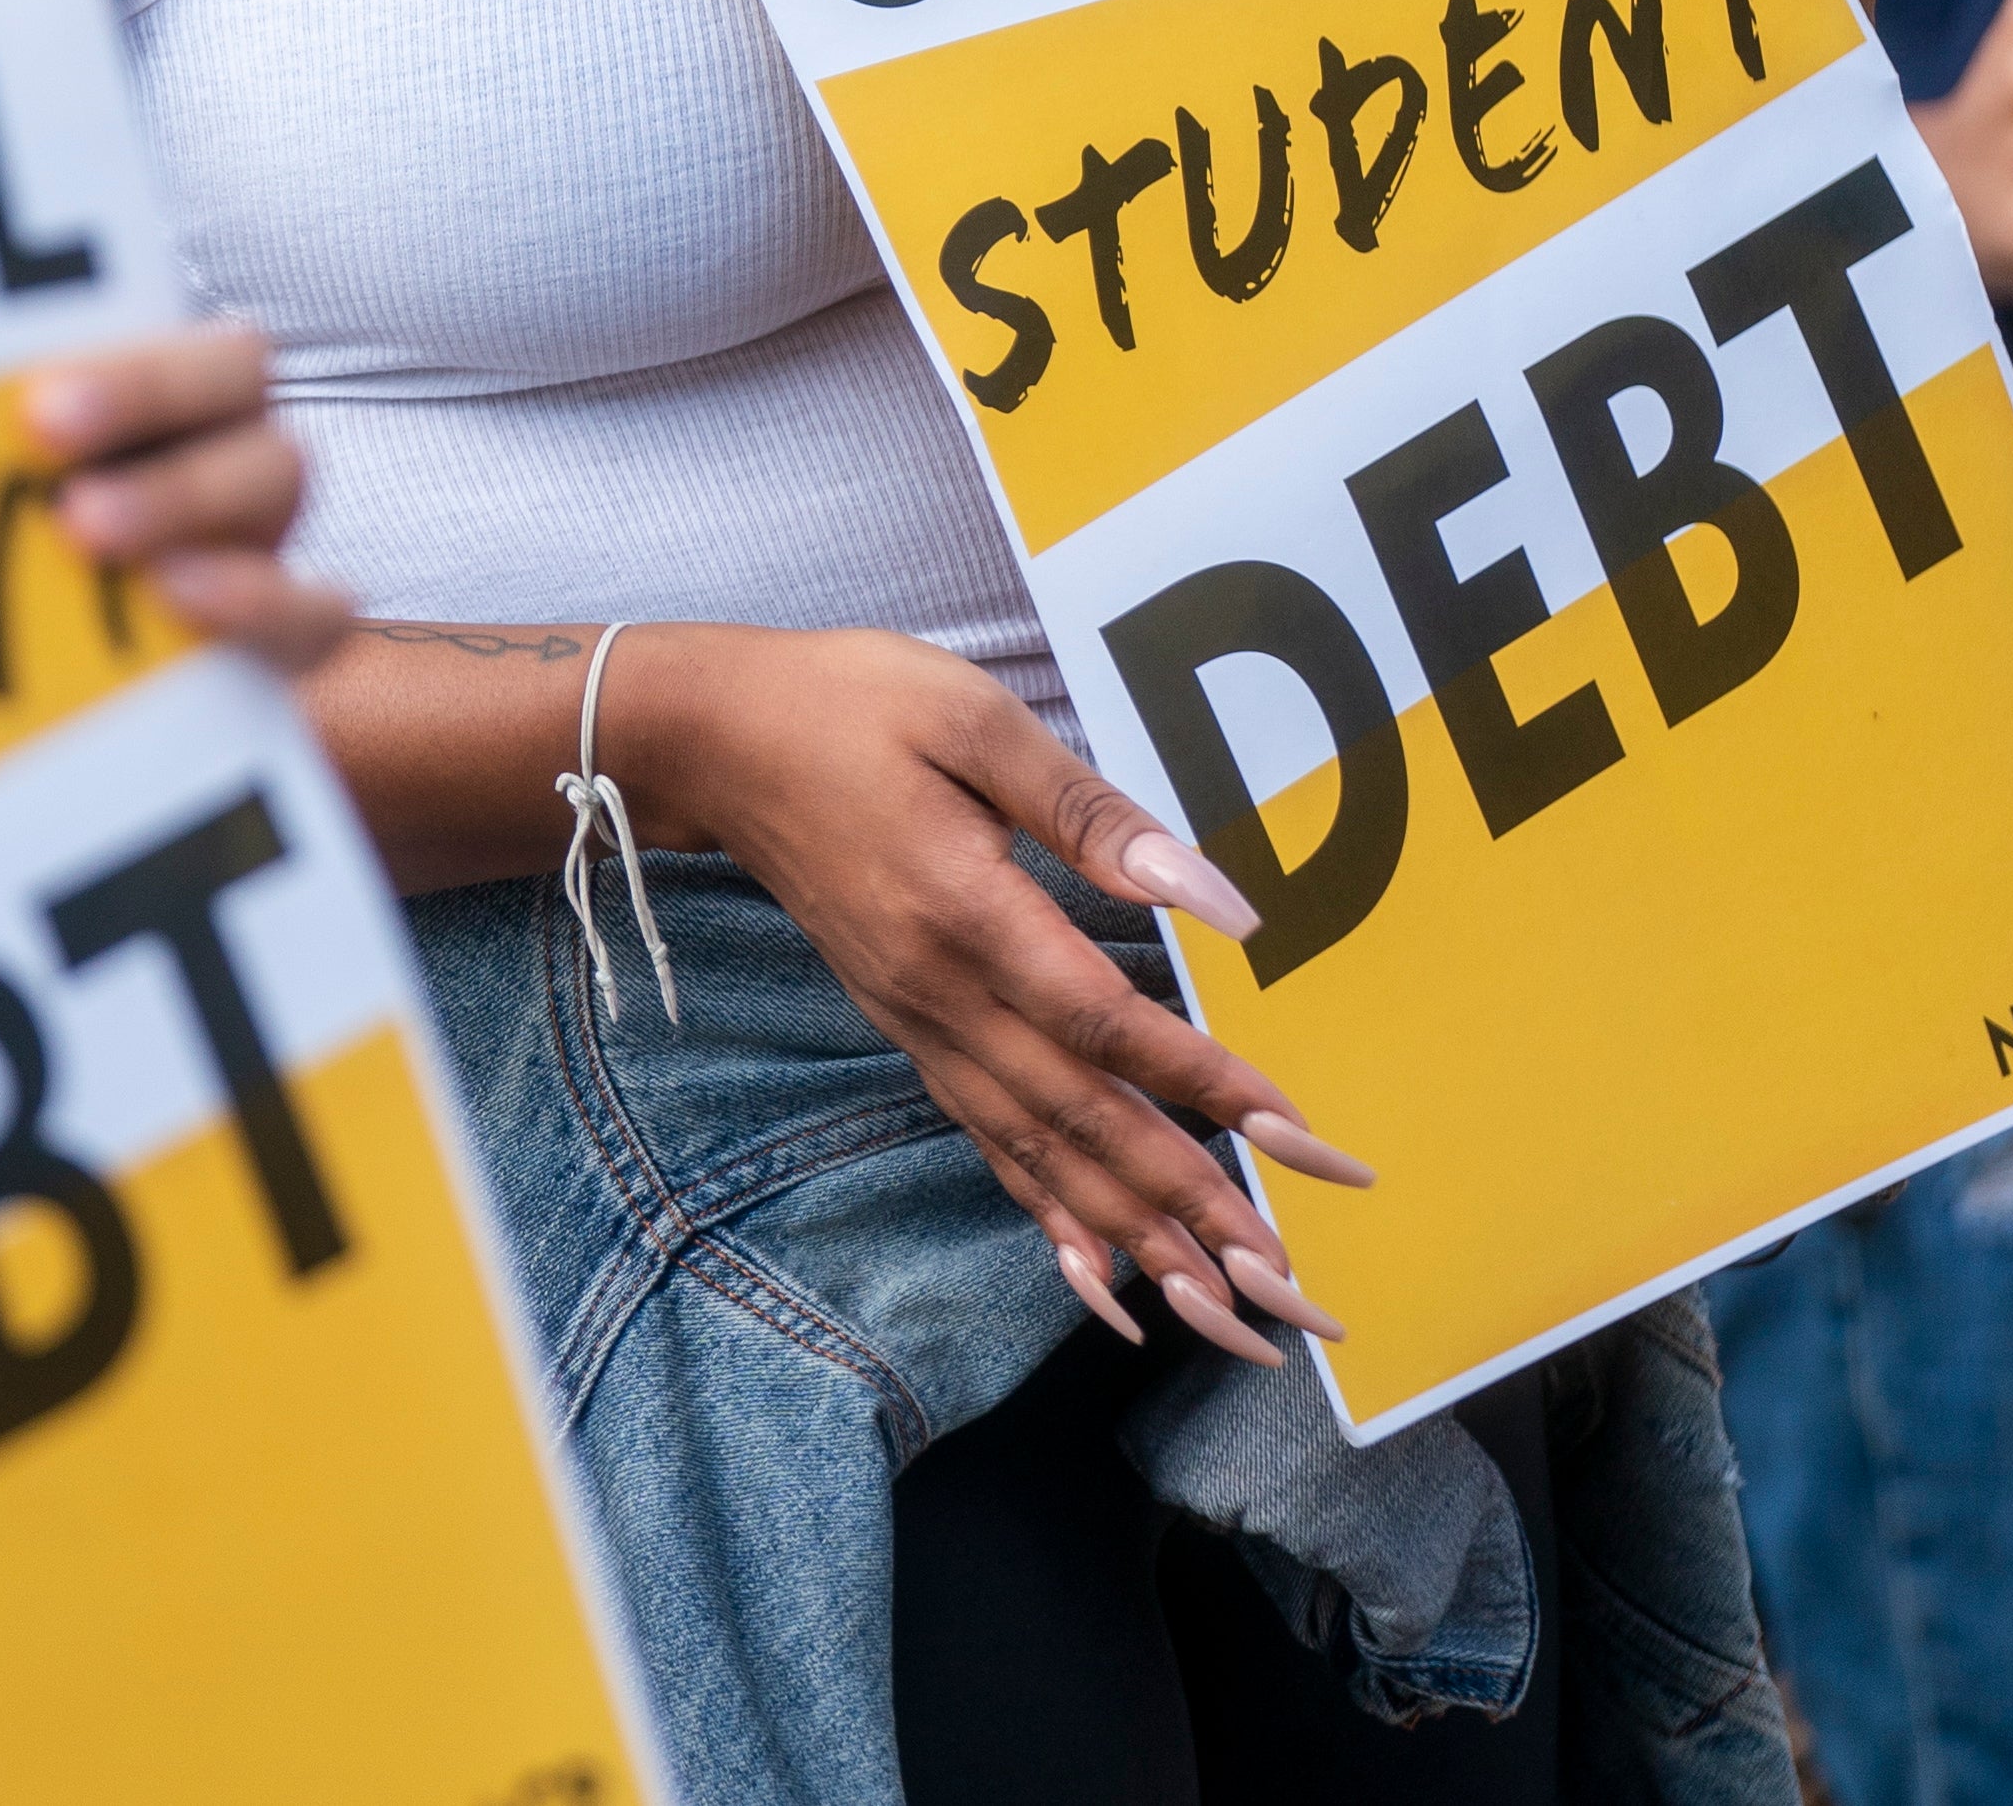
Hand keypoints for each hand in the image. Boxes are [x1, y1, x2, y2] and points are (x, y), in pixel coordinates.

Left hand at [27, 322, 343, 670]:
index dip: (124, 366)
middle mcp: (222, 433)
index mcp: (155, 382)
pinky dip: (259, 600)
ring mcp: (264, 527)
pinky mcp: (287, 629)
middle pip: (235, 373)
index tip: (35, 406)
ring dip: (184, 494)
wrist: (58, 700)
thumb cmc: (0, 559)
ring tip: (86, 536)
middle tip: (48, 444)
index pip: (166, 326)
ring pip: (279, 468)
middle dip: (144, 396)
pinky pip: (316, 605)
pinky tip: (174, 606)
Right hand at [632, 625, 1370, 1367]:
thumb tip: (1207, 894)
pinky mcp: (910, 1032)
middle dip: (1192, 1205)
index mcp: (967, 914)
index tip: (1296, 1137)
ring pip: (1040, 1155)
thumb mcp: (975, 722)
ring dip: (1136, 1237)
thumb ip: (1090, 813)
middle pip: (1083, 1122)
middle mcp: (942, 997)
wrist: (716, 741)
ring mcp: (921, 1026)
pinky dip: (1052, 1219)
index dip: (1205, 1084)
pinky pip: (990, 1145)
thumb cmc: (850, 707)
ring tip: (1223, 1306)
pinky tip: (1105, 1280)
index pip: (1107, 1024)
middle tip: (1288, 1281)